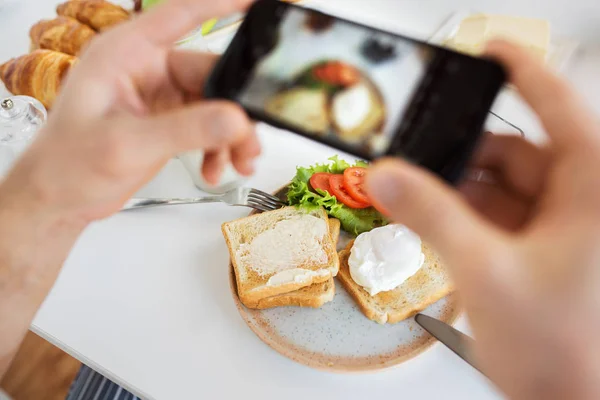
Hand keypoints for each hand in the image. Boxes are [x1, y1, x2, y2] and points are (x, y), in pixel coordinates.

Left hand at [2, 0, 258, 223]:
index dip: (223, 5)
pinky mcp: (169, 122)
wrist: (60, 198)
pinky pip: (208, 127)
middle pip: (210, 72)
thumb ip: (185, 130)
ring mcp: (160, 97)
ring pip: (215, 104)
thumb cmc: (69, 163)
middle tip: (250, 138)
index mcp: (126, 54)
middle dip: (235, 108)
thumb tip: (235, 119)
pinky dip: (218, 148)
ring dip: (232, 134)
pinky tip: (215, 169)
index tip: (258, 5)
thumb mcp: (128, 145)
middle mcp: (147, 70)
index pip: (181, 15)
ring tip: (240, 161)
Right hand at [366, 41, 599, 399]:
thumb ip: (430, 215)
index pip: (558, 106)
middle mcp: (584, 199)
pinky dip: (468, 213)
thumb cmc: (565, 351)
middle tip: (416, 155)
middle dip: (462, 152)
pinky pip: (502, 213)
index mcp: (593, 188)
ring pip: (505, 184)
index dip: (521, 70)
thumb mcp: (484, 270)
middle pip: (516, 150)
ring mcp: (565, 225)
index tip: (489, 49)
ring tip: (416, 193)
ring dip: (459, 188)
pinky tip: (437, 219)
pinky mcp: (545, 248)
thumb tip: (387, 177)